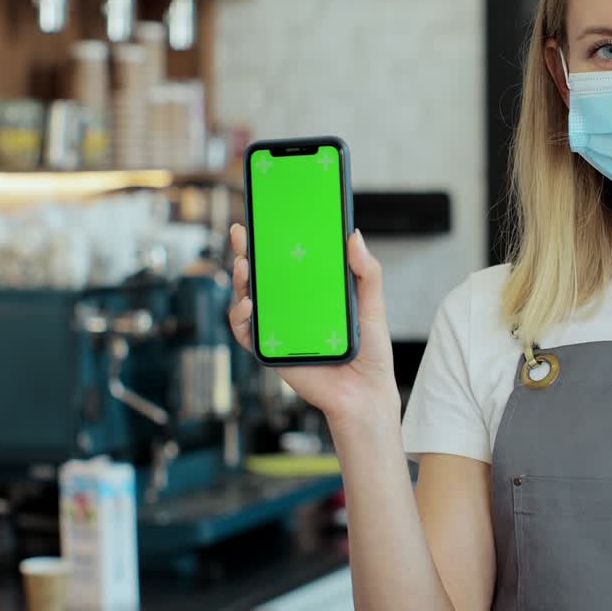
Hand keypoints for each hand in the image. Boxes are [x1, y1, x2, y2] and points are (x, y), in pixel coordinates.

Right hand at [228, 224, 399, 427]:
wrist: (364, 394)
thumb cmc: (370, 351)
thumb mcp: (372, 305)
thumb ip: (367, 273)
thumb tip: (355, 235)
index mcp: (313, 291)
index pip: (288, 260)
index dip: (273, 239)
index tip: (264, 217)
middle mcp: (291, 307)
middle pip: (261, 275)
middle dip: (246, 251)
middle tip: (241, 234)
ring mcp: (278, 327)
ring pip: (247, 298)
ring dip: (239, 280)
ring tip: (244, 266)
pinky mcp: (270, 350)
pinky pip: (246, 331)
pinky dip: (240, 316)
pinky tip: (248, 305)